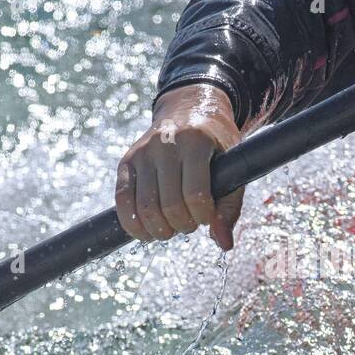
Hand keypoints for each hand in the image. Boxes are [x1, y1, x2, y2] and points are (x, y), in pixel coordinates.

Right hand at [116, 84, 243, 250]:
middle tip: (189, 224)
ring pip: (144, 207)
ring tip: (171, 228)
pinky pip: (122, 200)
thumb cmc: (216, 144)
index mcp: (196, 142)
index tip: (206, 217)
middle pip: (169, 205)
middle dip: (182, 226)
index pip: (196, 194)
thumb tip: (223, 245)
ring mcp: (142, 152)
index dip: (202, 217)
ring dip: (159, 230)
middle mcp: (165, 144)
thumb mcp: (231, 168)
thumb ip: (230, 207)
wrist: (188, 109)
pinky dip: (132, 224)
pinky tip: (146, 233)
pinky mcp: (126, 162)